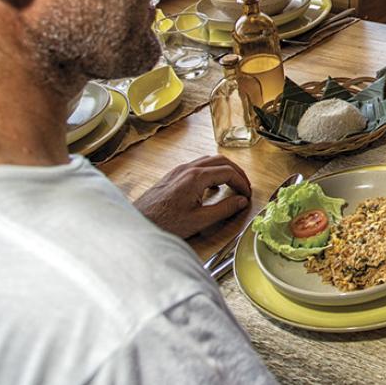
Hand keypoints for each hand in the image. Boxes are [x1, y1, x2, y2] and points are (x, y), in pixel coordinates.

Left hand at [133, 155, 251, 238]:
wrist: (138, 223)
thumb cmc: (164, 223)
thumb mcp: (199, 220)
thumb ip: (224, 209)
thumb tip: (241, 201)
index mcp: (196, 177)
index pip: (228, 171)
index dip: (242, 182)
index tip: (247, 194)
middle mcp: (187, 169)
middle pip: (221, 160)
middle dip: (236, 172)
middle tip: (244, 186)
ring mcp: (179, 171)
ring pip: (209, 161)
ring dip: (224, 169)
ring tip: (232, 184)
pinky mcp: (173, 176)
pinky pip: (198, 166)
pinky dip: (211, 172)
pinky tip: (212, 186)